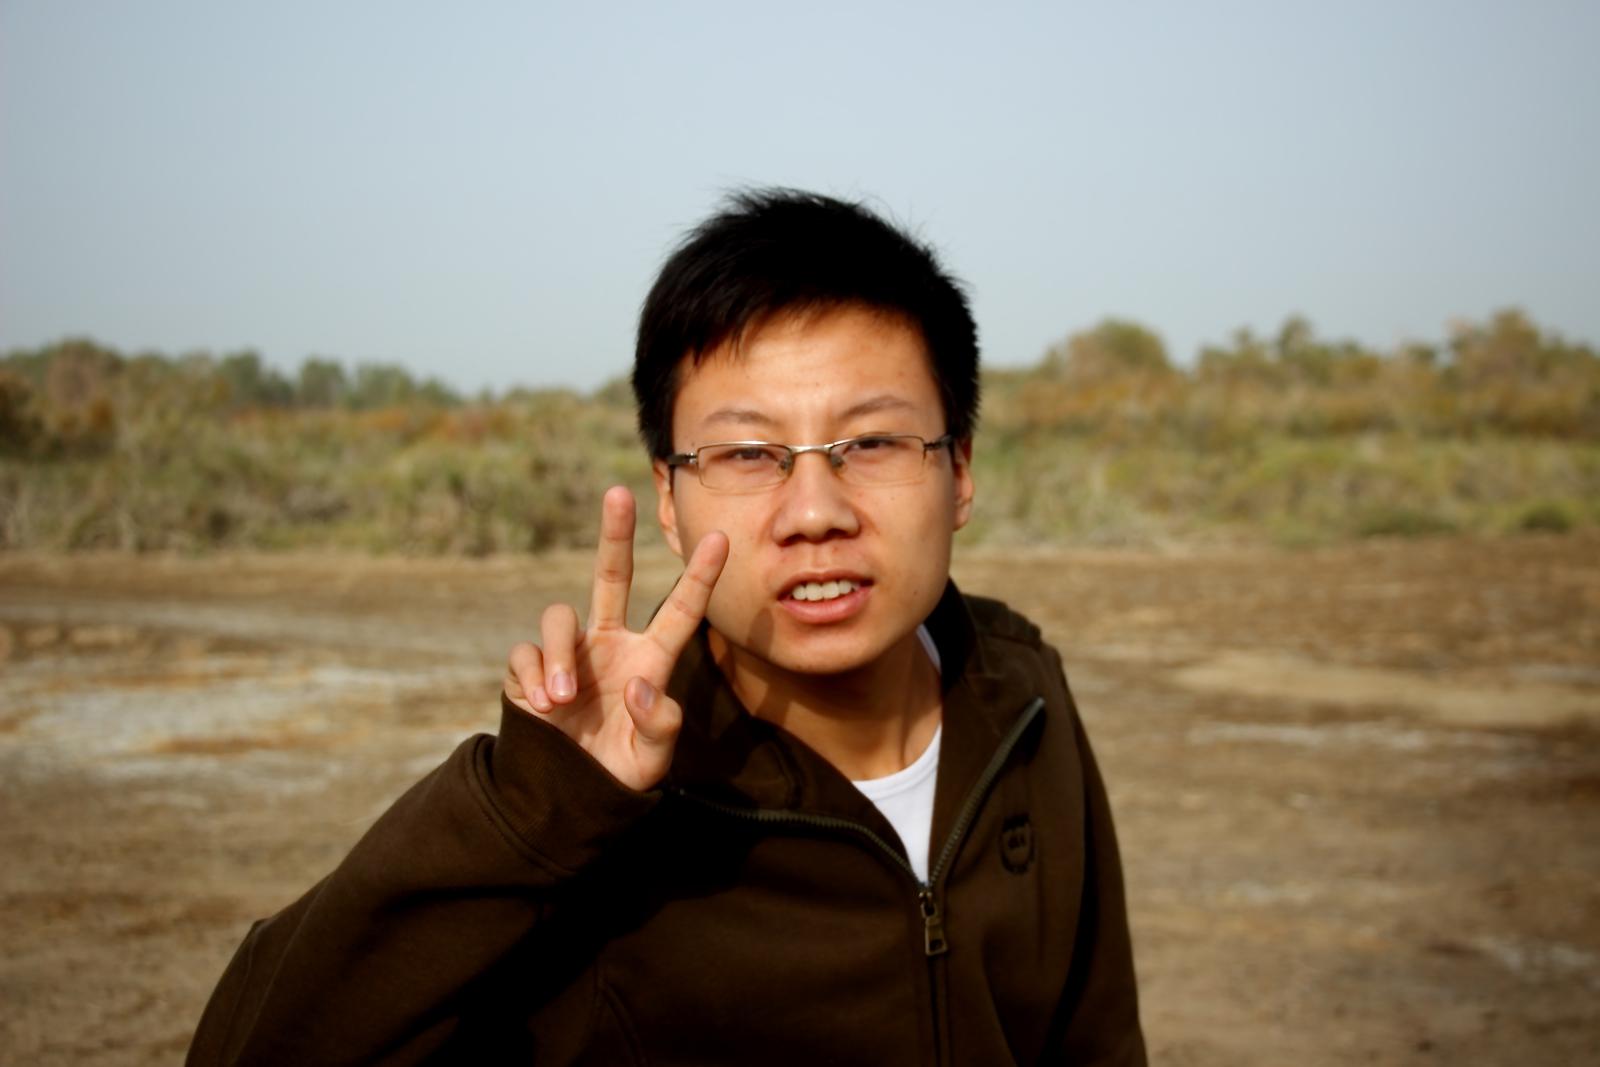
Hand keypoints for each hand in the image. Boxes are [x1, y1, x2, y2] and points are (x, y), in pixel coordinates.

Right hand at [504, 486, 727, 791]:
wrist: (567, 795)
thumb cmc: (619, 773)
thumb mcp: (652, 760)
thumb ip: (658, 727)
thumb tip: (639, 687)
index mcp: (649, 660)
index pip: (680, 611)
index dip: (700, 576)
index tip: (720, 538)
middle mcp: (609, 645)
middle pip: (612, 577)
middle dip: (614, 534)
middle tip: (618, 492)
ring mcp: (570, 655)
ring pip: (559, 617)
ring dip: (560, 656)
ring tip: (563, 700)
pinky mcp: (530, 671)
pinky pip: (526, 654)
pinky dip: (533, 678)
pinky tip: (543, 708)